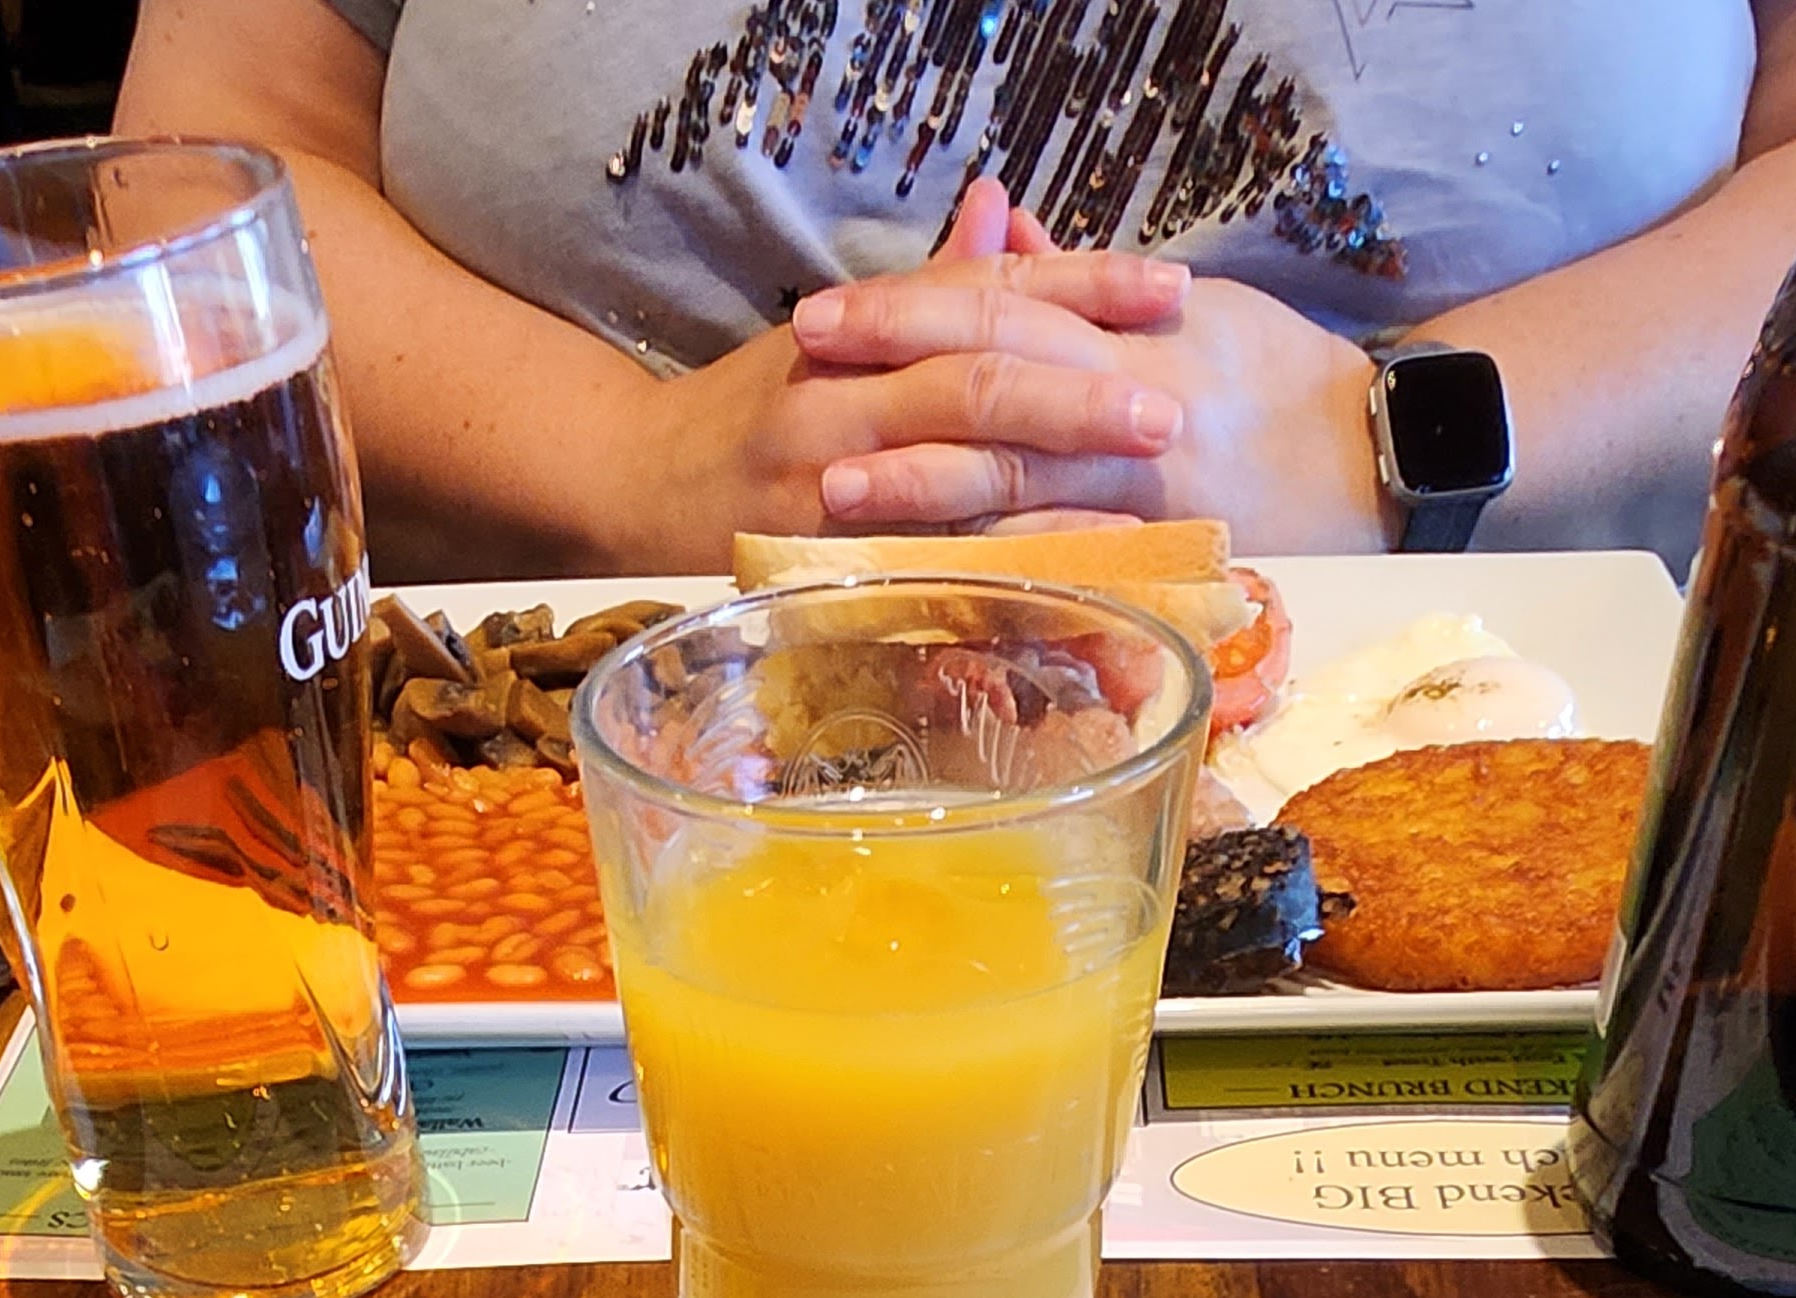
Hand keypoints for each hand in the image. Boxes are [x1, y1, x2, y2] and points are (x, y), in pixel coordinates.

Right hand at [603, 288, 1185, 556]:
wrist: (626, 484)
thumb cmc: (745, 415)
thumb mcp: (832, 335)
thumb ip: (928, 287)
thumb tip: (1005, 216)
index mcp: (859, 329)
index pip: (984, 291)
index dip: (1081, 285)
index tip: (1169, 292)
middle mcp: (844, 396)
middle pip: (974, 377)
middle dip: (1078, 392)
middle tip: (1168, 408)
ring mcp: (824, 483)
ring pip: (950, 473)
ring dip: (1050, 489)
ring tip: (1137, 502)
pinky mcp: (811, 563)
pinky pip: (912, 569)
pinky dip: (990, 575)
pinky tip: (1057, 583)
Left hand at [791, 217, 1388, 551]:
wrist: (1374, 453)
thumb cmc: (1272, 378)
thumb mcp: (1180, 309)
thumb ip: (1078, 280)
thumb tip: (996, 228)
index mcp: (1130, 325)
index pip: (1003, 301)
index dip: (911, 305)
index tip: (830, 315)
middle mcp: (1130, 395)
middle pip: (995, 371)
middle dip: (896, 371)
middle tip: (806, 374)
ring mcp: (1142, 479)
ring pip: (1018, 472)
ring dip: (923, 482)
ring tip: (836, 491)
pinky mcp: (1159, 550)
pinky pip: (1066, 559)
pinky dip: (994, 568)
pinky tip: (926, 579)